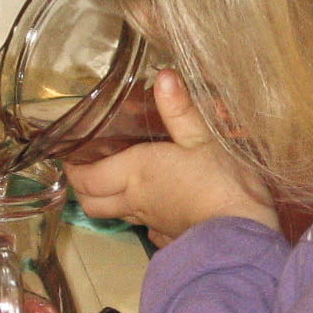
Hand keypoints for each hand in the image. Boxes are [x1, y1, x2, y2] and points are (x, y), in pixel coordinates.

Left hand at [66, 69, 279, 246]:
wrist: (242, 234)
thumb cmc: (221, 183)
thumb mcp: (203, 138)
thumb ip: (180, 109)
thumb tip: (164, 76)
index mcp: (136, 173)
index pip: (87, 177)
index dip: (73, 167)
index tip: (71, 153)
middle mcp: (136, 200)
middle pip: (92, 202)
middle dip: (83, 186)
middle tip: (88, 167)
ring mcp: (152, 222)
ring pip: (115, 214)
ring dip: (109, 200)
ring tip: (117, 181)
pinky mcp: (171, 237)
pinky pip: (146, 227)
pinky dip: (141, 216)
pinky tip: (156, 204)